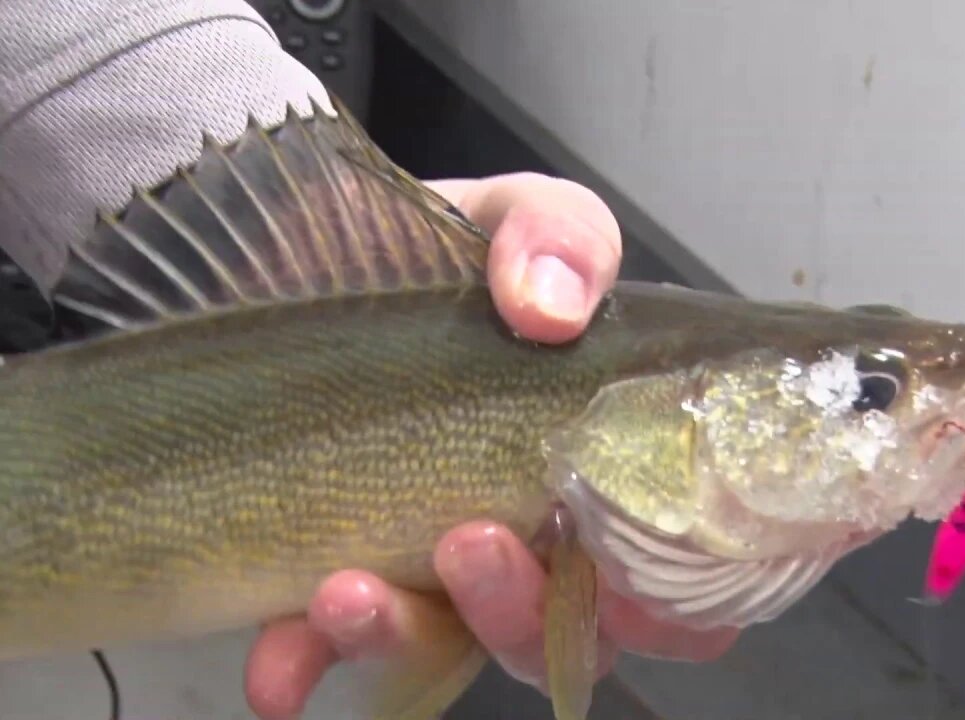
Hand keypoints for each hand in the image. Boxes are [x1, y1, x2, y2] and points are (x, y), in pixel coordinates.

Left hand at [243, 173, 738, 718]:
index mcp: (596, 464)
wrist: (292, 246)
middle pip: (560, 631)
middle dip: (521, 611)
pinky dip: (303, 664)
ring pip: (445, 646)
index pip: (669, 573)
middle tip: (473, 539)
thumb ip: (561, 237)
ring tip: (348, 589)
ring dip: (404, 636)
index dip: (672, 607)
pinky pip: (323, 650)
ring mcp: (427, 560)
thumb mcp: (509, 217)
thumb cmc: (427, 247)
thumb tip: (552, 306)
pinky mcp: (328, 569)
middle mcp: (525, 530)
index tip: (630, 584)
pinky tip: (275, 670)